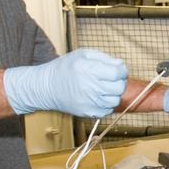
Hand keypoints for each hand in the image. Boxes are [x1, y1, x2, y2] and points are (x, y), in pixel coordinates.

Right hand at [3, 49, 126, 118]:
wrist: (46, 87)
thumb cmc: (65, 68)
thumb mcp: (83, 55)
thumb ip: (104, 58)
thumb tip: (121, 65)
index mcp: (89, 69)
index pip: (118, 73)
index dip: (122, 71)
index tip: (118, 70)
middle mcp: (90, 87)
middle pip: (119, 88)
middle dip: (119, 82)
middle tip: (111, 79)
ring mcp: (89, 102)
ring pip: (115, 100)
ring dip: (113, 94)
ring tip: (103, 88)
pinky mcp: (87, 112)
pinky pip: (107, 110)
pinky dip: (106, 104)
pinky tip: (98, 97)